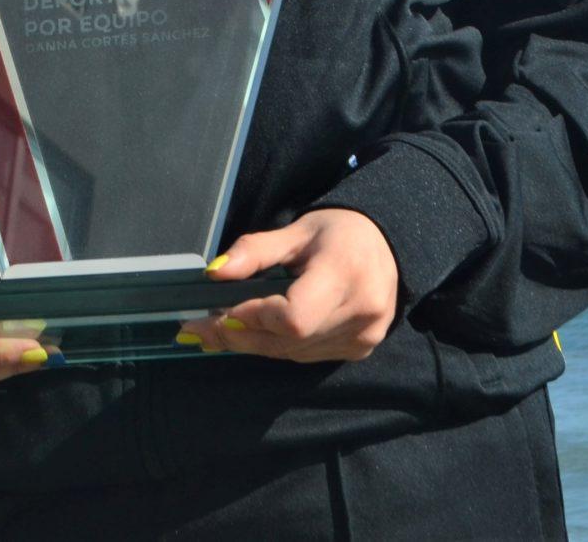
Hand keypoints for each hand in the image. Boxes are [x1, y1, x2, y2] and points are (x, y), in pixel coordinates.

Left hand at [181, 208, 398, 361]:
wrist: (388, 244)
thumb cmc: (338, 232)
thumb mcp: (296, 231)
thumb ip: (255, 251)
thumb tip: (214, 274)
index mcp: (345, 273)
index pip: (293, 317)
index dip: (253, 318)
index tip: (216, 310)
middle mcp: (360, 312)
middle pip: (288, 341)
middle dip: (238, 335)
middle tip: (199, 329)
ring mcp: (363, 336)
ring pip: (293, 353)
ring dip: (253, 344)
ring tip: (218, 330)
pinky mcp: (359, 350)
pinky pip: (307, 356)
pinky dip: (278, 346)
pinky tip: (255, 334)